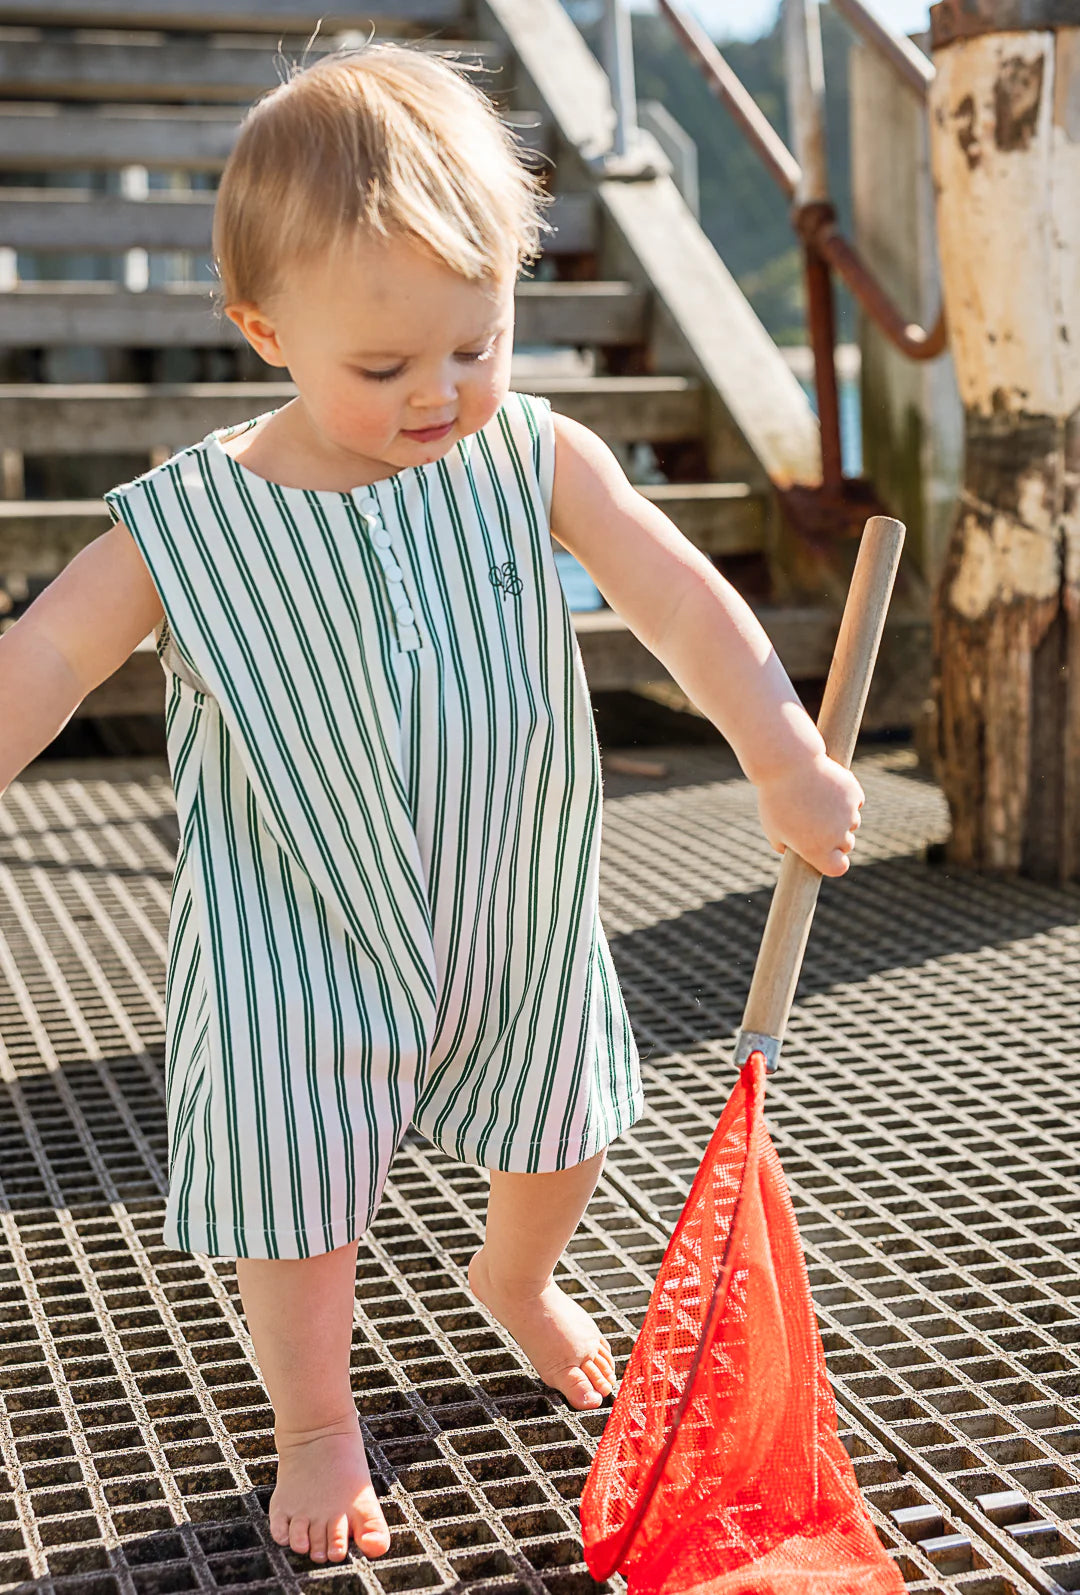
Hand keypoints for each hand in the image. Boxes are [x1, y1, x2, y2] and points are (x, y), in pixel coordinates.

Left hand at [755, 752, 863, 877]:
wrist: (787, 764)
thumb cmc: (775, 799)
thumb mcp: (773, 828)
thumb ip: (785, 845)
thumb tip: (794, 850)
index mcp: (817, 850)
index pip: (839, 868)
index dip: (835, 863)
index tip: (828, 856)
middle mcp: (837, 835)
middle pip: (847, 844)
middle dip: (837, 838)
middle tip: (819, 824)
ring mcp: (849, 813)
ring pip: (852, 821)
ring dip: (842, 817)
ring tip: (820, 802)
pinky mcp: (854, 793)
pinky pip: (855, 801)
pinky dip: (846, 797)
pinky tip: (830, 788)